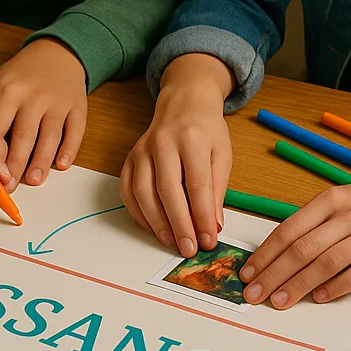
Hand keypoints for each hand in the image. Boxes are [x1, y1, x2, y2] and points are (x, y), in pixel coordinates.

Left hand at [0, 38, 86, 187]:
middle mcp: (33, 96)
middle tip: (6, 187)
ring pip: (49, 136)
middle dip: (14, 164)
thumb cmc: (20, 73)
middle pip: (23, 135)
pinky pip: (75, 132)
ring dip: (41, 162)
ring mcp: (57, 101)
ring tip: (32, 181)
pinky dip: (68, 150)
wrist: (58, 53)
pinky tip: (60, 166)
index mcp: (8, 90)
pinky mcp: (78, 106)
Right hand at [120, 53, 234, 256]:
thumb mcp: (222, 154)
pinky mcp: (129, 157)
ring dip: (156, 222)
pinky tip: (152, 227)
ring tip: (170, 242)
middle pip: (167, 189)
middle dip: (179, 224)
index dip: (203, 215)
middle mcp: (162, 142)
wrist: (183, 102)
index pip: (197, 184)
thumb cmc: (206, 130)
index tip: (209, 239)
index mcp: (192, 139)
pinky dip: (137, 212)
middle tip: (189, 248)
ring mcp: (142, 149)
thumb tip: (213, 224)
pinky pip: (127, 189)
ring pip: (143, 191)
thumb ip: (218, 189)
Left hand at [239, 167, 350, 308]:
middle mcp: (345, 216)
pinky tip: (320, 298)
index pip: (288, 230)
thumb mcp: (339, 200)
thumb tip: (277, 252)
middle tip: (255, 294)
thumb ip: (312, 222)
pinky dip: (337, 287)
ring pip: (326, 263)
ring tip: (279, 302)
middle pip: (302, 249)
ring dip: (299, 285)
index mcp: (328, 201)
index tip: (248, 273)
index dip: (266, 253)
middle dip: (274, 274)